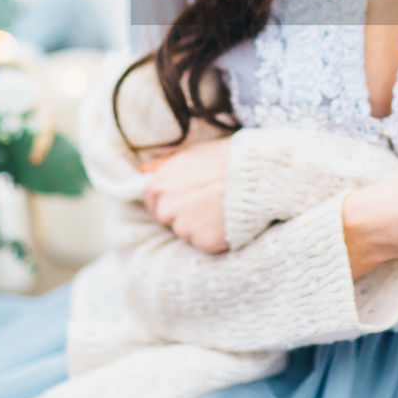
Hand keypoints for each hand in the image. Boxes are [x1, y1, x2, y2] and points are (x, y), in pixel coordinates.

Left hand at [137, 137, 231, 253]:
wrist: (258, 173)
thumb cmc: (226, 158)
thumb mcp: (192, 153)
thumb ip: (163, 164)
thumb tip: (139, 169)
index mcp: (159, 184)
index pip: (153, 203)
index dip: (172, 201)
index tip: (189, 198)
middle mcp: (166, 208)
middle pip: (169, 221)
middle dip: (186, 215)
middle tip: (210, 201)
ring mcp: (184, 227)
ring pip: (188, 234)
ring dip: (202, 226)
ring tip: (223, 207)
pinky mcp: (204, 242)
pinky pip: (206, 244)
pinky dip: (217, 237)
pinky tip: (230, 219)